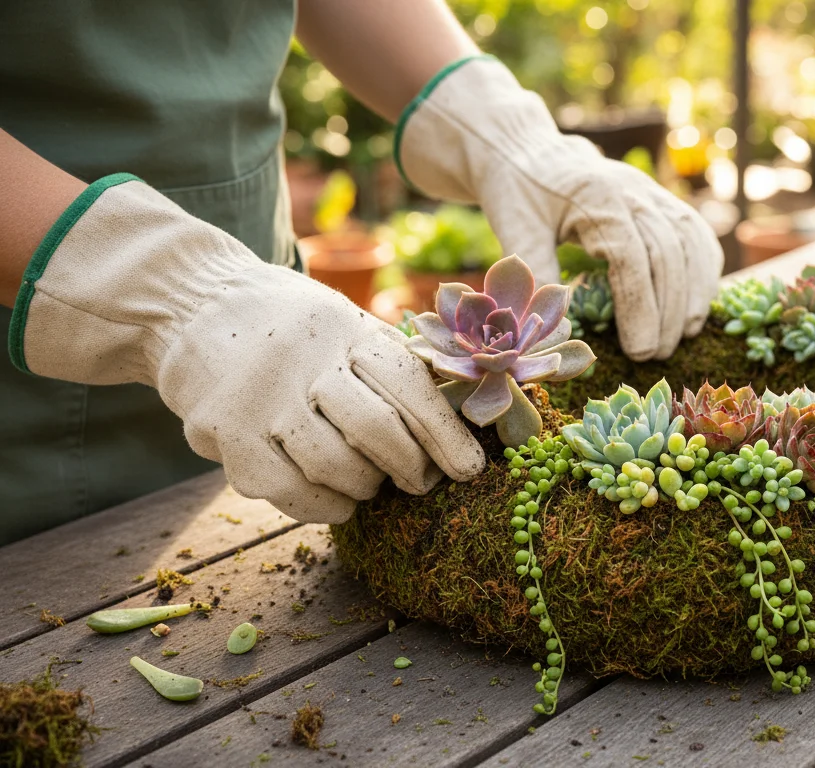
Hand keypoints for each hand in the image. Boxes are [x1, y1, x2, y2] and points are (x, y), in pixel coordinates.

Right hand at [15, 178, 483, 522]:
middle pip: (375, 429)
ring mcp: (258, 397)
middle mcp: (301, 359)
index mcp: (344, 328)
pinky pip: (288, 491)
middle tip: (421, 481)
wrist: (194, 305)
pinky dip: (324, 506)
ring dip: (366, 487)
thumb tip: (469, 422)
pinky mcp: (223, 433)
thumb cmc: (298, 330)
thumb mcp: (349, 325)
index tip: (471, 469)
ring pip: (333, 466)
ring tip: (373, 482)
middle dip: (410, 466)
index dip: (446, 434)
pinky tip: (337, 498)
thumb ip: (398, 366)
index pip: (409, 385)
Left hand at [399, 56, 723, 360]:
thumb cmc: (517, 191)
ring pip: (689, 241)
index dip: (641, 308)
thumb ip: (536, 275)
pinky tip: (699, 301)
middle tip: (658, 354)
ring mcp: (650, 192)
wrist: (527, 149)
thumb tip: (557, 333)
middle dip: (669, 311)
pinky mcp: (658, 198)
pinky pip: (694, 232)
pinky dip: (703, 267)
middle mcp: (632, 191)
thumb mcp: (515, 229)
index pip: (631, 258)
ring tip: (686, 335)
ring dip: (694, 291)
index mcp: (596, 198)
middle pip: (667, 254)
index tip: (640, 351)